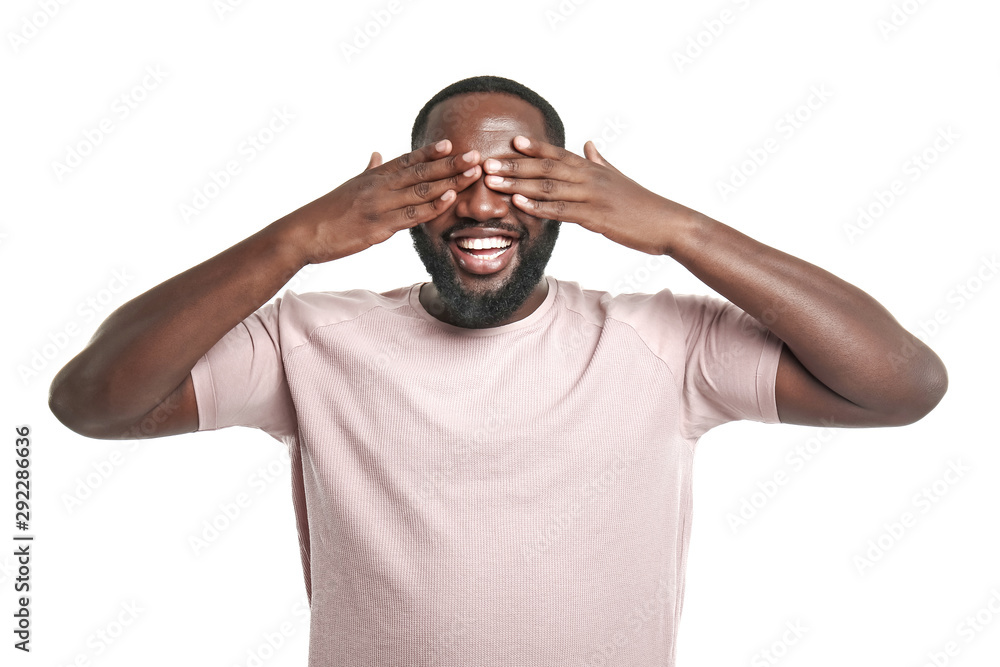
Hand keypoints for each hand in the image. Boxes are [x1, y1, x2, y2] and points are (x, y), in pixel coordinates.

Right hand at [285, 140, 481, 264]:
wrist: (304, 232)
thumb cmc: (327, 212)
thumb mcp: (350, 186)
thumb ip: (369, 170)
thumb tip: (377, 153)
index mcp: (373, 177)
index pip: (406, 161)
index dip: (429, 153)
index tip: (450, 144)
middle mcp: (379, 187)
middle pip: (420, 172)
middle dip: (449, 164)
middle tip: (475, 156)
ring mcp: (380, 206)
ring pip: (421, 191)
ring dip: (449, 182)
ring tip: (472, 174)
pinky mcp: (379, 228)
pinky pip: (412, 216)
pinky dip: (432, 207)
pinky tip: (449, 198)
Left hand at [482, 136, 689, 255]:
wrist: (666, 222)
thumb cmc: (641, 203)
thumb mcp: (618, 177)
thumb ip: (599, 161)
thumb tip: (588, 143)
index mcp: (593, 169)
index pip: (559, 154)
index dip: (535, 147)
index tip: (512, 141)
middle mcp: (590, 178)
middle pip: (546, 168)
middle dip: (515, 166)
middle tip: (487, 163)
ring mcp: (592, 197)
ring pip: (549, 188)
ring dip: (518, 185)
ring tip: (493, 183)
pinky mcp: (595, 218)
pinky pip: (561, 211)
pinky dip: (538, 207)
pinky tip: (520, 205)